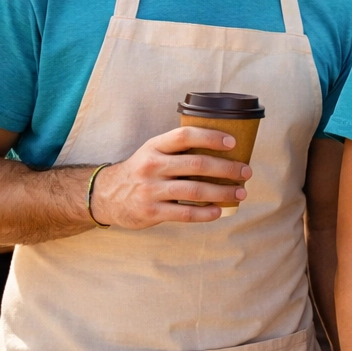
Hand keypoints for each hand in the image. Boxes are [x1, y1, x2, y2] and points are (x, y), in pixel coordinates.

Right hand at [91, 127, 250, 228]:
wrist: (105, 195)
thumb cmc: (142, 170)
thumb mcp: (153, 152)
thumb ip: (180, 149)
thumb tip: (223, 150)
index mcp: (155, 146)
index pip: (185, 136)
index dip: (211, 137)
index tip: (233, 143)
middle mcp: (152, 166)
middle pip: (197, 165)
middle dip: (227, 169)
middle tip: (246, 172)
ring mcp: (150, 190)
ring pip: (195, 191)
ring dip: (222, 192)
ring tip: (240, 193)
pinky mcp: (151, 212)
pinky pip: (184, 214)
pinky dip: (205, 213)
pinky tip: (219, 211)